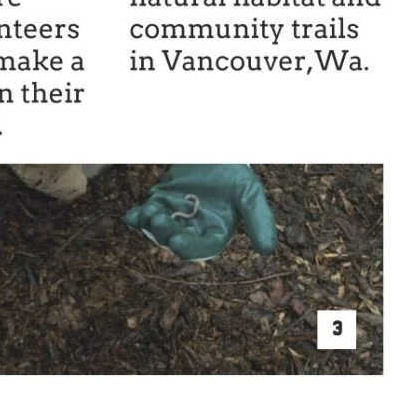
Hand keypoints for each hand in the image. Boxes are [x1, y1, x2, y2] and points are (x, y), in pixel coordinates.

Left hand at [123, 165, 276, 260]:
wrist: (215, 149)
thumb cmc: (234, 172)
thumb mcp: (250, 193)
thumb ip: (259, 220)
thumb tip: (268, 251)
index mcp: (215, 232)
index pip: (202, 247)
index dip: (190, 247)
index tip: (177, 242)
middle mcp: (194, 228)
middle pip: (177, 239)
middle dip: (166, 233)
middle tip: (158, 220)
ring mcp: (176, 214)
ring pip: (160, 228)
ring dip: (151, 225)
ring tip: (149, 213)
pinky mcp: (161, 199)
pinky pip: (147, 213)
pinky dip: (137, 217)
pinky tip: (130, 216)